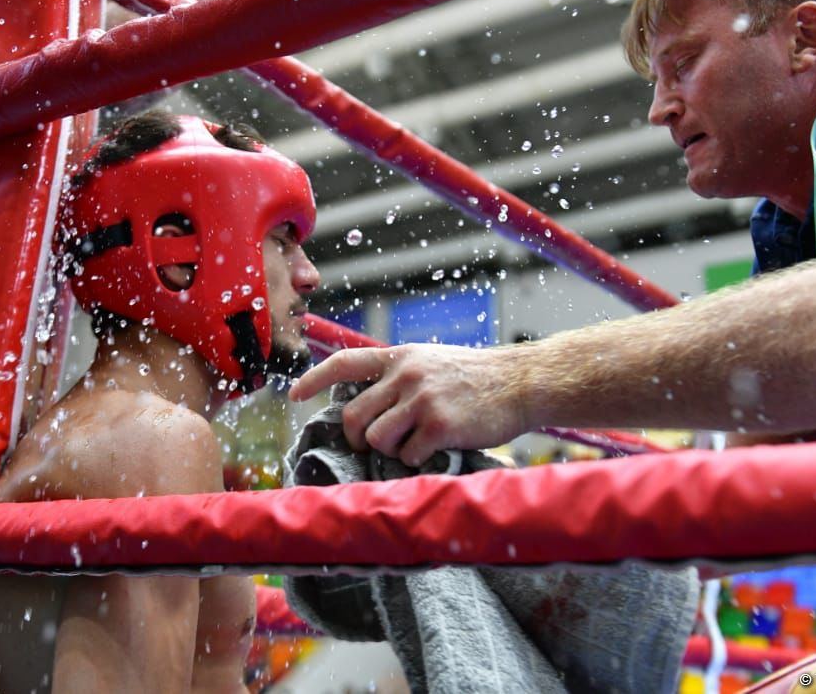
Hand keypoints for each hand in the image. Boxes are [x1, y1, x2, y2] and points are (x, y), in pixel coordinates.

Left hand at [288, 343, 526, 465]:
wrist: (521, 381)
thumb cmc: (478, 377)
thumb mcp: (432, 361)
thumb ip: (400, 377)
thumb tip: (368, 408)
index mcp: (401, 357)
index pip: (344, 362)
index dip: (314, 379)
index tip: (294, 395)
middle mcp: (406, 374)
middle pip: (354, 416)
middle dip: (358, 439)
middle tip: (372, 446)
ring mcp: (421, 399)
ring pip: (376, 438)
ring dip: (391, 450)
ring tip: (415, 444)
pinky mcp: (439, 425)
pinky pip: (408, 454)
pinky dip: (417, 459)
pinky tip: (437, 449)